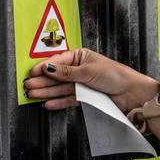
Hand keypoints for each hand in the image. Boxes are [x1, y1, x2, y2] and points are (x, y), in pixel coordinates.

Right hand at [24, 48, 158, 112]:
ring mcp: (82, 84)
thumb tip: (48, 67)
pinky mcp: (85, 97)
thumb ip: (66, 72)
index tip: (32, 73)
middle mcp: (79, 69)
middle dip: (42, 81)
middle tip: (28, 86)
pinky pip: (68, 98)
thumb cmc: (115, 75)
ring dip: (47, 92)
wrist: (131, 93)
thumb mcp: (87, 71)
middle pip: (57, 76)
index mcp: (80, 56)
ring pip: (60, 88)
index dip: (44, 67)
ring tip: (33, 95)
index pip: (58, 61)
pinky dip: (58, 101)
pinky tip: (48, 102)